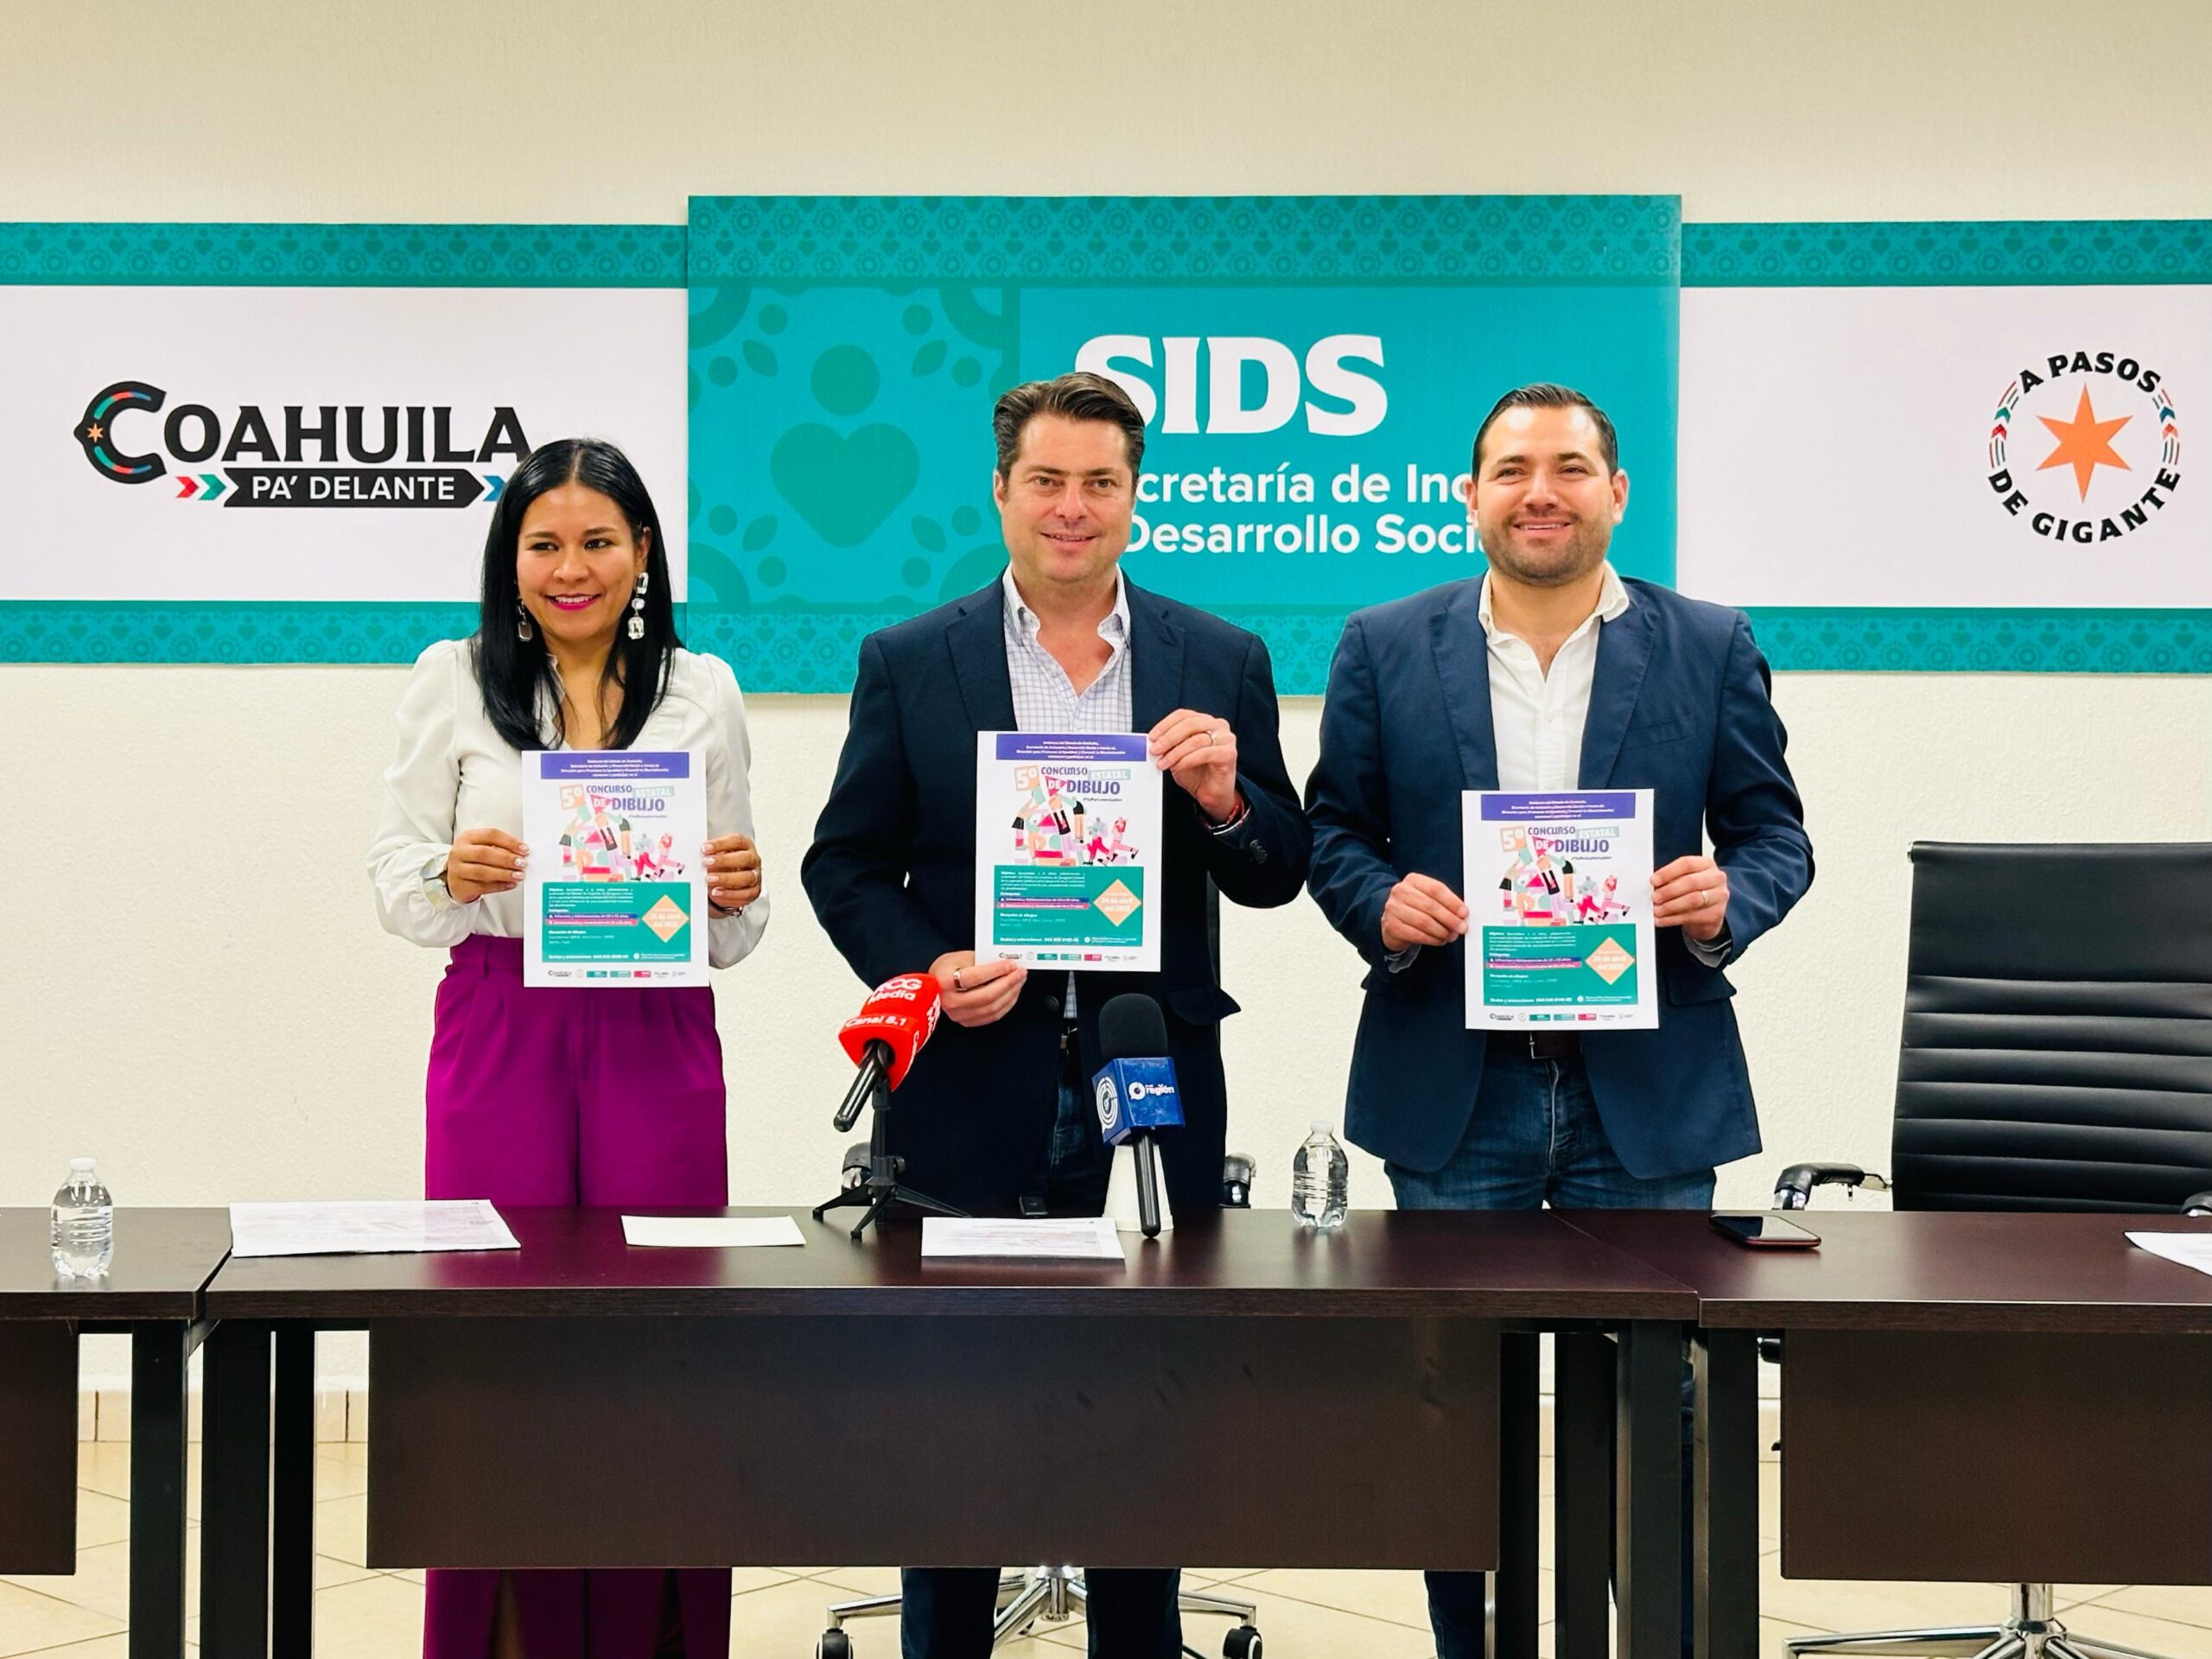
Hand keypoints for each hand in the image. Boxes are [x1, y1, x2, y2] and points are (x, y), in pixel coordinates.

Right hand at [444, 828, 525, 903]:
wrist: (453, 878)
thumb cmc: (471, 860)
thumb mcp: (481, 848)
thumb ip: (499, 849)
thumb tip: (520, 854)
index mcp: (467, 837)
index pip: (490, 835)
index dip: (510, 842)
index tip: (524, 849)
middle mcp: (459, 852)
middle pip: (484, 853)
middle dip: (507, 858)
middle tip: (522, 863)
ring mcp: (457, 869)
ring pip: (482, 871)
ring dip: (504, 874)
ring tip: (518, 875)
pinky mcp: (460, 886)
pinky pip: (482, 887)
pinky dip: (499, 886)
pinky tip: (509, 884)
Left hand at [704, 834, 761, 914]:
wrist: (733, 881)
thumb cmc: (724, 864)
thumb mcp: (717, 854)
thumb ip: (709, 853)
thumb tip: (690, 852)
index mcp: (745, 846)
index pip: (737, 841)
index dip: (721, 844)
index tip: (705, 848)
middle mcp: (753, 859)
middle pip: (744, 858)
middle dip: (724, 861)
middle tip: (706, 863)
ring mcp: (756, 875)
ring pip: (747, 877)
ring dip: (726, 879)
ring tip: (709, 880)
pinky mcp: (754, 891)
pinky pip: (745, 894)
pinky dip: (730, 894)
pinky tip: (717, 892)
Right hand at [929, 951, 1027, 1027]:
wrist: (932, 986)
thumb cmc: (946, 968)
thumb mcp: (960, 958)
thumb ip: (982, 961)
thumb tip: (1007, 965)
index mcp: (944, 981)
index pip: (974, 977)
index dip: (996, 971)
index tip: (1012, 964)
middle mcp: (950, 1001)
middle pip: (986, 996)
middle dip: (1008, 983)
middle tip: (1021, 973)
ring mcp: (958, 1014)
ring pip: (992, 1008)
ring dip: (1010, 994)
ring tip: (1019, 981)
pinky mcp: (966, 1021)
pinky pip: (991, 1016)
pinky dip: (1006, 1005)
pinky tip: (1012, 993)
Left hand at [1147, 708, 1240, 822]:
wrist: (1212, 794)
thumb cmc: (1197, 773)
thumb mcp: (1177, 755)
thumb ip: (1169, 745)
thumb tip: (1154, 741)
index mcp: (1204, 721)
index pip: (1183, 715)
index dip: (1165, 724)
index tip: (1152, 737)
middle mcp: (1217, 726)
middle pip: (1189, 724)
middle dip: (1168, 738)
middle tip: (1156, 750)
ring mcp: (1226, 738)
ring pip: (1196, 740)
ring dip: (1175, 753)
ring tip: (1164, 763)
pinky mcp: (1229, 753)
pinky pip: (1205, 753)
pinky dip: (1188, 760)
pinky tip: (1178, 767)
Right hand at [1380, 873, 1467, 952]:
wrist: (1392, 919)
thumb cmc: (1415, 907)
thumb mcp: (1427, 896)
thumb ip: (1443, 901)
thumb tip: (1462, 914)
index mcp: (1413, 880)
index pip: (1436, 889)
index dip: (1452, 902)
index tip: (1464, 912)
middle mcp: (1401, 891)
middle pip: (1430, 906)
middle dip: (1450, 919)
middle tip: (1461, 927)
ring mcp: (1394, 909)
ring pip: (1424, 922)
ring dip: (1442, 931)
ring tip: (1451, 935)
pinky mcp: (1392, 926)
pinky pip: (1417, 935)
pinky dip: (1432, 939)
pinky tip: (1440, 940)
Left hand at [1652, 855, 1728, 940]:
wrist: (1709, 912)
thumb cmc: (1693, 891)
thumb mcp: (1684, 880)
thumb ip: (1671, 879)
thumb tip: (1653, 885)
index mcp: (1706, 864)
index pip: (1687, 864)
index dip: (1668, 872)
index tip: (1654, 880)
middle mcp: (1716, 878)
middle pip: (1691, 882)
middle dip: (1669, 891)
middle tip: (1654, 897)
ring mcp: (1719, 896)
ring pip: (1693, 900)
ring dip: (1670, 906)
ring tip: (1657, 910)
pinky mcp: (1716, 914)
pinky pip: (1692, 916)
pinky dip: (1673, 919)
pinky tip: (1662, 920)